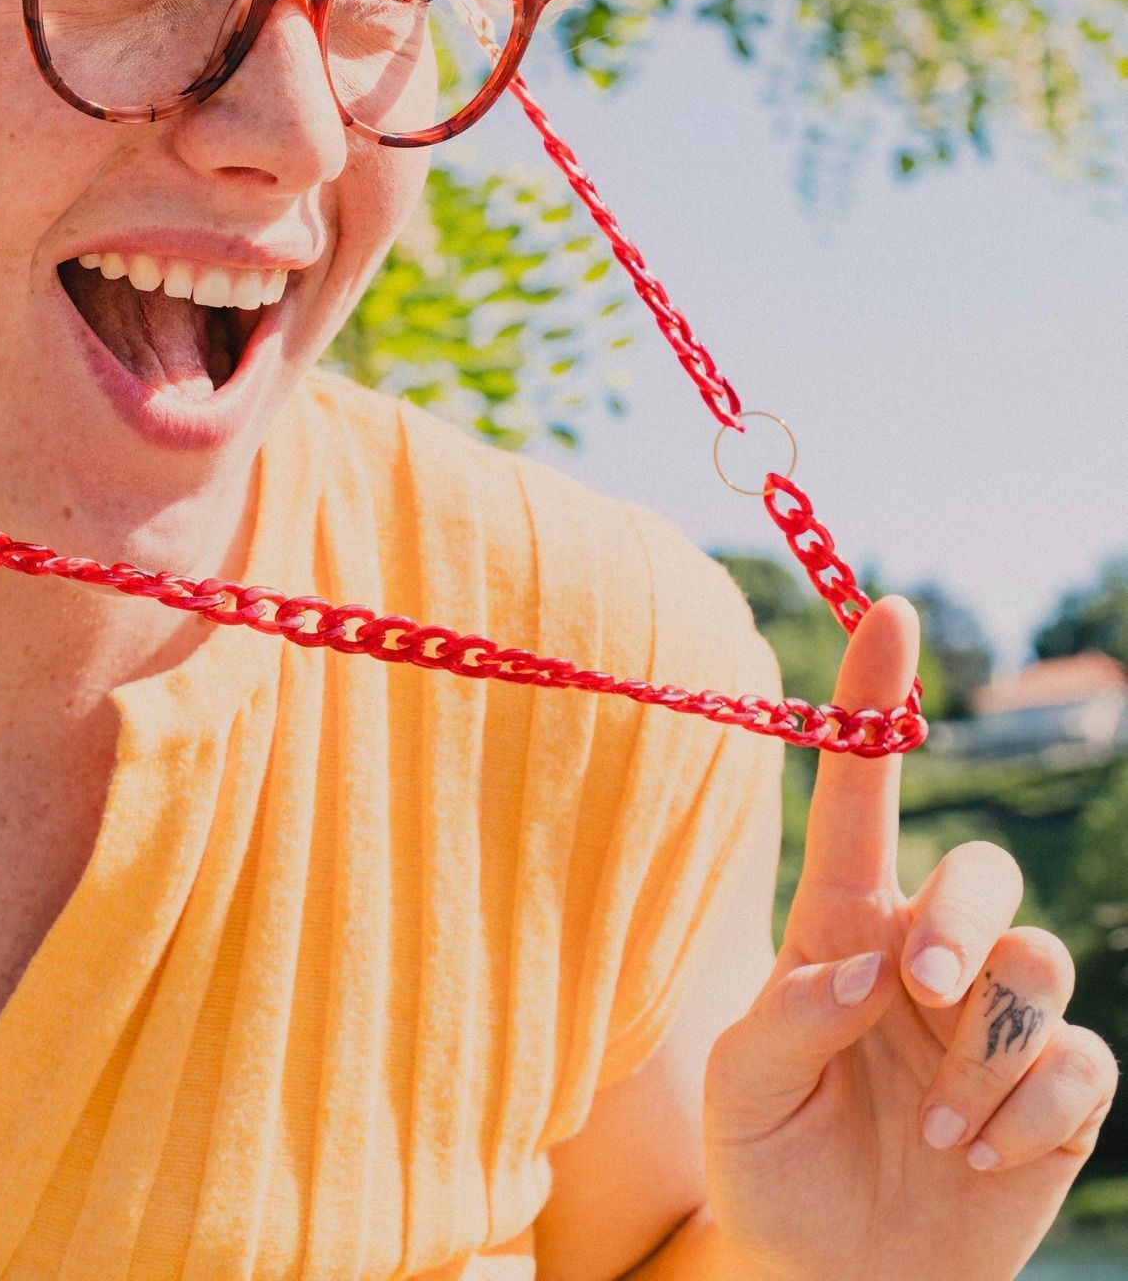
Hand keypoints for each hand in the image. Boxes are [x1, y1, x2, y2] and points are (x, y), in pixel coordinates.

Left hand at [701, 594, 1119, 1280]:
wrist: (832, 1280)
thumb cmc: (771, 1165)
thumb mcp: (743, 1089)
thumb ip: (790, 1016)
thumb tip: (869, 966)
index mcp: (840, 928)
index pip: (862, 797)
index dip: (876, 700)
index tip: (890, 610)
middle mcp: (925, 956)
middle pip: (981, 871)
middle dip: (960, 918)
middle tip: (916, 988)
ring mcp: (993, 1022)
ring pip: (1038, 963)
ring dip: (986, 1048)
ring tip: (935, 1127)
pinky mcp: (1052, 1092)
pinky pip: (1080, 1060)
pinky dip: (1030, 1110)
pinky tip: (977, 1157)